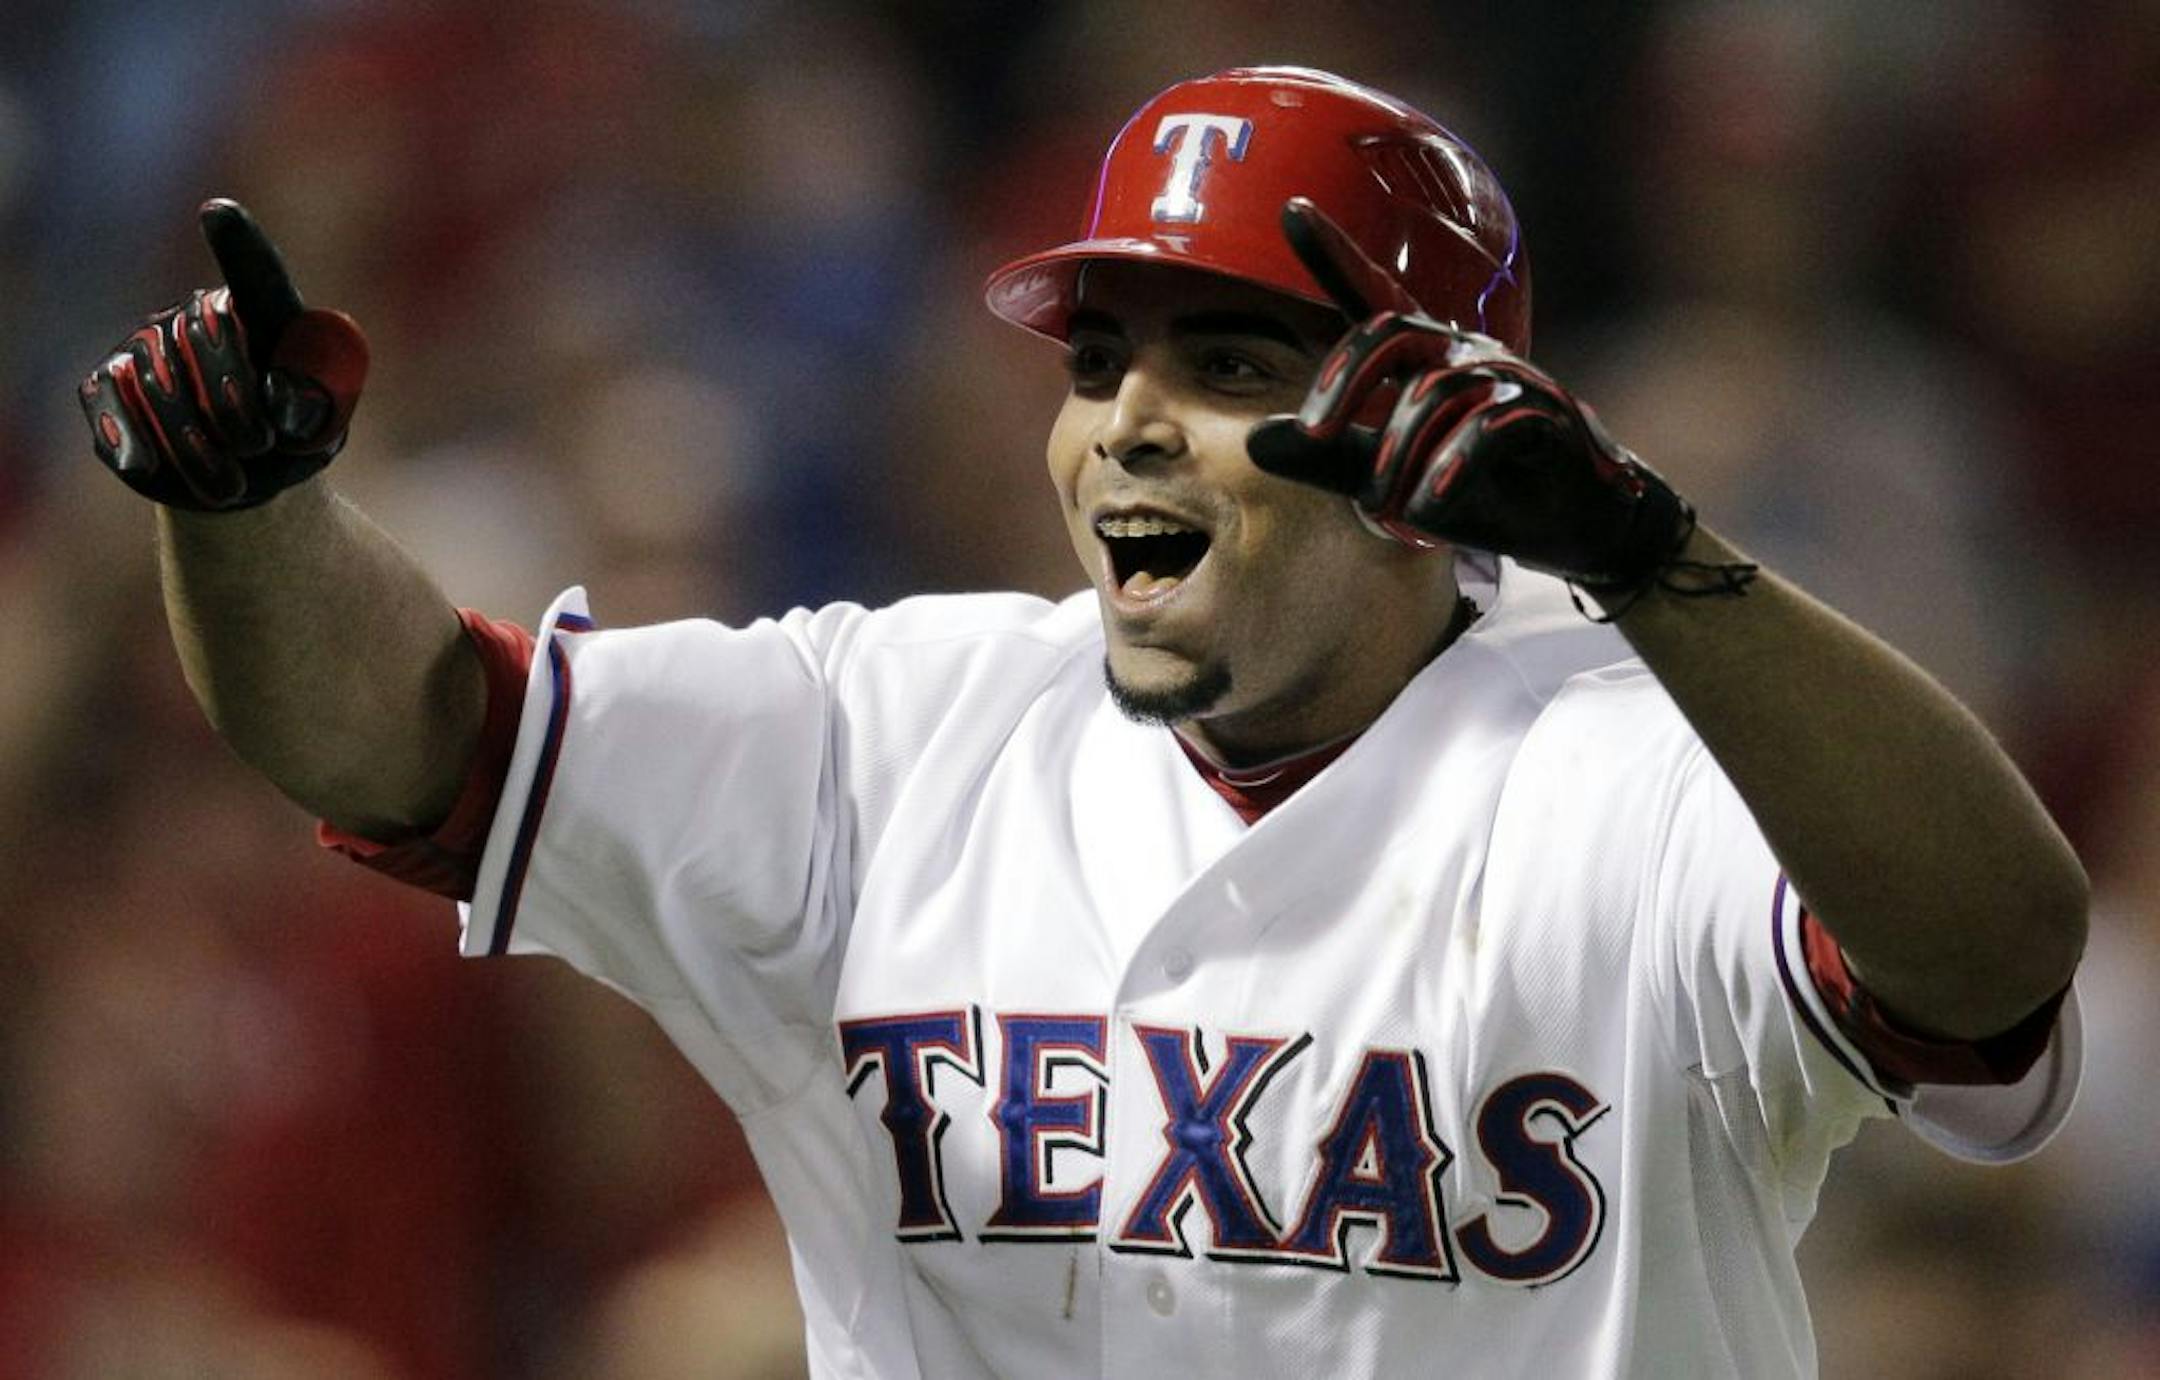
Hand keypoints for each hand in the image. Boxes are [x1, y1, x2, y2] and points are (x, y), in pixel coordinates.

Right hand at [79, 199, 369, 510]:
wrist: (243, 478)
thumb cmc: (291, 438)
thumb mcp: (322, 429)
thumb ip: (318, 408)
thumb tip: (286, 405)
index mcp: (259, 314)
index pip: (254, 274)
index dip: (238, 244)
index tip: (219, 215)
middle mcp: (194, 317)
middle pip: (201, 340)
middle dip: (231, 402)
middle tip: (260, 448)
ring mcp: (144, 346)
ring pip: (155, 382)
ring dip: (193, 441)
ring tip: (231, 488)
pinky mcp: (107, 384)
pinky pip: (108, 401)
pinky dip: (131, 436)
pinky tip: (147, 467)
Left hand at [1246, 197, 1690, 597]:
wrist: (1567, 524)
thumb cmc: (1474, 490)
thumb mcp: (1387, 478)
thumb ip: (1326, 459)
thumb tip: (1252, 439)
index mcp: (1423, 356)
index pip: (1371, 295)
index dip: (1334, 253)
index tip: (1292, 209)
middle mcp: (1461, 351)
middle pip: (1389, 332)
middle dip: (1344, 381)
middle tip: (1315, 435)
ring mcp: (1506, 377)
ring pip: (1432, 395)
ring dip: (1400, 457)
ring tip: (1388, 511)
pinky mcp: (1544, 414)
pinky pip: (1488, 428)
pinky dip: (1454, 467)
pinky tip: (1431, 506)